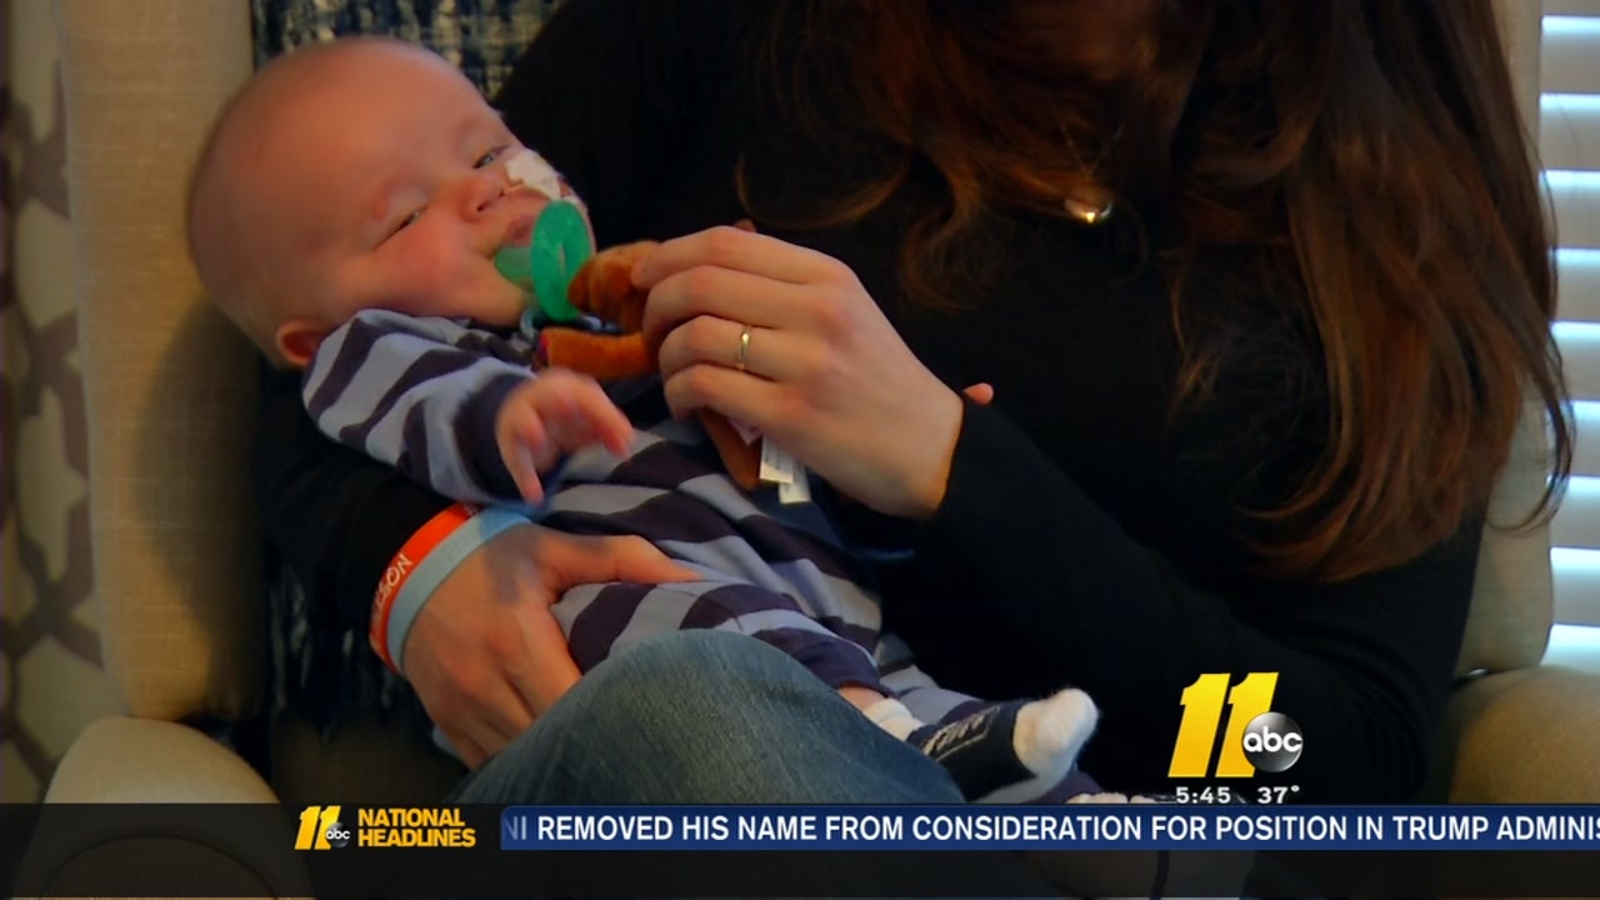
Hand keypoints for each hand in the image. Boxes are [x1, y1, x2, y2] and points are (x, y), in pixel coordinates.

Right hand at [402, 523, 695, 767]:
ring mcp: (462, 710)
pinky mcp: (448, 725)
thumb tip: (695, 577)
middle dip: (593, 737)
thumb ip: (625, 560)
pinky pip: (493, 762)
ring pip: (523, 757)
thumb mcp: (555, 547)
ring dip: (560, 753)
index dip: (612, 711)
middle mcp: (485, 683)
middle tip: (633, 728)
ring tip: (599, 740)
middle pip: (550, 737)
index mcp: (516, 639)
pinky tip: (555, 748)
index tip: (645, 704)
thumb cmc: (490, 558)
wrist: (407, 569)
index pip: (572, 701)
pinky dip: (527, 759)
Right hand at [496, 369, 634, 502]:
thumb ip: (608, 429)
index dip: (607, 415)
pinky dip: (525, 477)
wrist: (522, 414)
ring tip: (537, 438)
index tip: (625, 438)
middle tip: (568, 404)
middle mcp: (542, 396)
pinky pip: (516, 458)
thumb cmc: (565, 417)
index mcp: (566, 386)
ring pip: (524, 419)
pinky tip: (533, 495)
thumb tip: (626, 447)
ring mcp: (522, 416)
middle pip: (552, 395)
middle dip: (559, 399)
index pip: (588, 396)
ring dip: (531, 426)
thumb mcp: (587, 419)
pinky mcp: (509, 440)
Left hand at [636, 225, 967, 518]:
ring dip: (664, 357)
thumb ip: (784, 287)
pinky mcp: (790, 415)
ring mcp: (805, 362)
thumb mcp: (846, 312)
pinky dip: (679, 394)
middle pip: (700, 282)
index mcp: (827, 276)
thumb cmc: (878, 381)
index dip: (670, 255)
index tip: (647, 279)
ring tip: (673, 376)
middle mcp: (817, 309)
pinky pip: (704, 386)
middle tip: (651, 331)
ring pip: (694, 335)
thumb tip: (699, 270)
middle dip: (657, 305)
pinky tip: (688, 407)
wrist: (929, 447)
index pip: (726, 242)